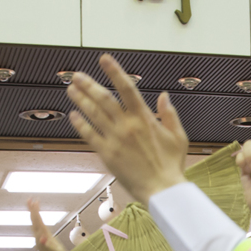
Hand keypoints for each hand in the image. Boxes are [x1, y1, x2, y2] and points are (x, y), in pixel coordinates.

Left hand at [28, 199, 65, 250]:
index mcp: (42, 237)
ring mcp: (39, 238)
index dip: (36, 211)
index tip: (35, 201)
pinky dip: (36, 219)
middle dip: (32, 209)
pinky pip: (36, 226)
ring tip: (31, 203)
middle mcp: (39, 236)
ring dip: (33, 213)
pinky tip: (36, 216)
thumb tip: (41, 238)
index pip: (38, 221)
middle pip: (34, 220)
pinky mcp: (41, 239)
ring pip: (34, 223)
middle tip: (30, 198)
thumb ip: (48, 246)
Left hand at [66, 55, 187, 202]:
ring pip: (93, 113)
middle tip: (77, 75)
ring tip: (71, 89)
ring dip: (80, 99)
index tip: (104, 59)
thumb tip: (163, 96)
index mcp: (145, 118)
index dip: (114, 71)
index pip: (127, 88)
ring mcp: (116, 140)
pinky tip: (74, 115)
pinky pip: (89, 135)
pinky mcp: (108, 155)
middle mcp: (128, 126)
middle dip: (88, 84)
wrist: (163, 191)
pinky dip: (80, 124)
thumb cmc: (172, 166)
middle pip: (104, 98)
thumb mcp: (179, 137)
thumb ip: (169, 114)